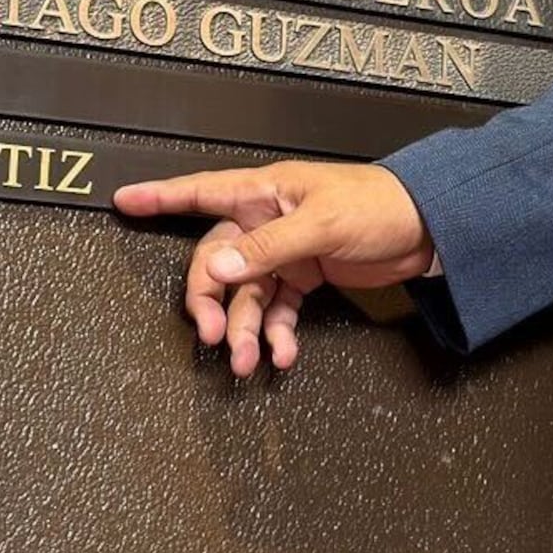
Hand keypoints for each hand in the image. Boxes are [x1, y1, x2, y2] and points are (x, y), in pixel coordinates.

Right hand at [113, 160, 437, 377]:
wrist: (429, 228)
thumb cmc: (378, 205)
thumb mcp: (321, 224)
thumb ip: (268, 248)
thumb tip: (218, 267)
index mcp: (265, 192)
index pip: (201, 191)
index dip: (161, 196)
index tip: (123, 202)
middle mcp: (267, 219)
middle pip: (217, 262)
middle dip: (210, 301)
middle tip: (212, 337)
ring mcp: (284, 250)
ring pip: (246, 294)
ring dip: (243, 329)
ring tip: (247, 362)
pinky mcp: (305, 275)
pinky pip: (276, 308)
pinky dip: (275, 332)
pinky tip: (282, 353)